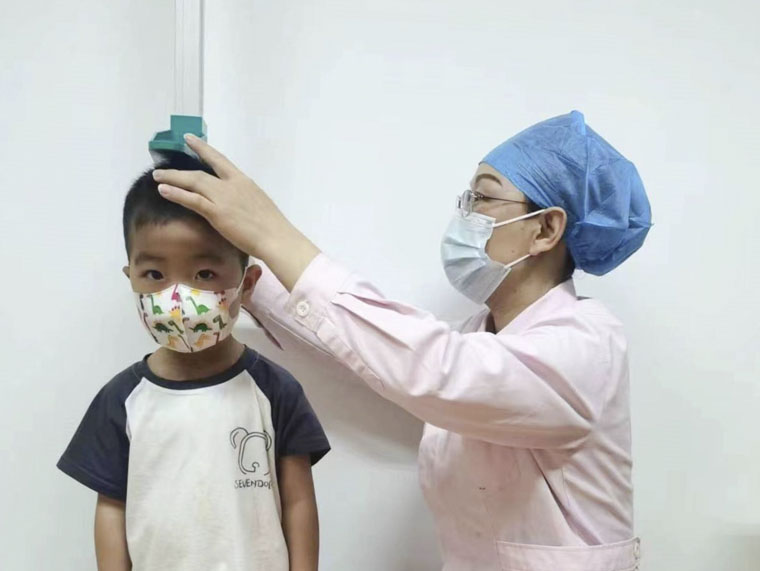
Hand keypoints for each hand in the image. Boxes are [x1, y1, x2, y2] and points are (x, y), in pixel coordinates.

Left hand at [153, 135, 319, 289]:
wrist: (276, 237)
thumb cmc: (272, 227)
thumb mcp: (258, 204)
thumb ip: (244, 199)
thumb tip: (237, 202)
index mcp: (244, 181)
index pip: (220, 160)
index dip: (203, 148)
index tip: (190, 139)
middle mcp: (232, 185)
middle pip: (200, 172)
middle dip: (179, 169)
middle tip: (162, 167)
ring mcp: (223, 197)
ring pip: (193, 182)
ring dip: (173, 178)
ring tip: (158, 177)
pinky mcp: (217, 212)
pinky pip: (192, 200)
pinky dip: (176, 193)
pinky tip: (163, 190)